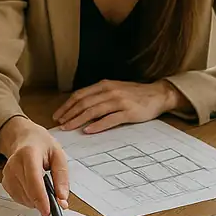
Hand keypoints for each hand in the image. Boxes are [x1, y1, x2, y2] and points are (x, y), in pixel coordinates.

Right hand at [0, 116, 70, 215]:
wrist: (24, 138)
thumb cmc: (42, 145)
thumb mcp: (58, 155)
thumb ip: (62, 178)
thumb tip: (62, 199)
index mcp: (29, 153)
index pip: (33, 180)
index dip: (40, 198)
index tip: (47, 211)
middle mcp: (14, 163)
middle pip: (27, 192)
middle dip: (42, 201)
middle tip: (54, 202)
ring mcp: (7, 173)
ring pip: (23, 198)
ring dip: (36, 200)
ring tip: (44, 188)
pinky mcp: (5, 181)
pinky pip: (18, 197)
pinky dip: (28, 199)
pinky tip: (34, 189)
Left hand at [53, 79, 184, 133]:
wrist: (158, 94)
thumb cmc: (135, 94)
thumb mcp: (115, 89)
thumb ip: (99, 96)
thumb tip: (80, 107)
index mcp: (105, 85)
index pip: (80, 95)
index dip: (67, 105)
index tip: (58, 115)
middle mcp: (110, 91)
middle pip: (84, 103)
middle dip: (69, 114)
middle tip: (60, 124)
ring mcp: (119, 102)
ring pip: (93, 111)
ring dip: (78, 120)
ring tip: (69, 128)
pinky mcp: (128, 112)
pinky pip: (109, 120)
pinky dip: (97, 126)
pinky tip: (88, 130)